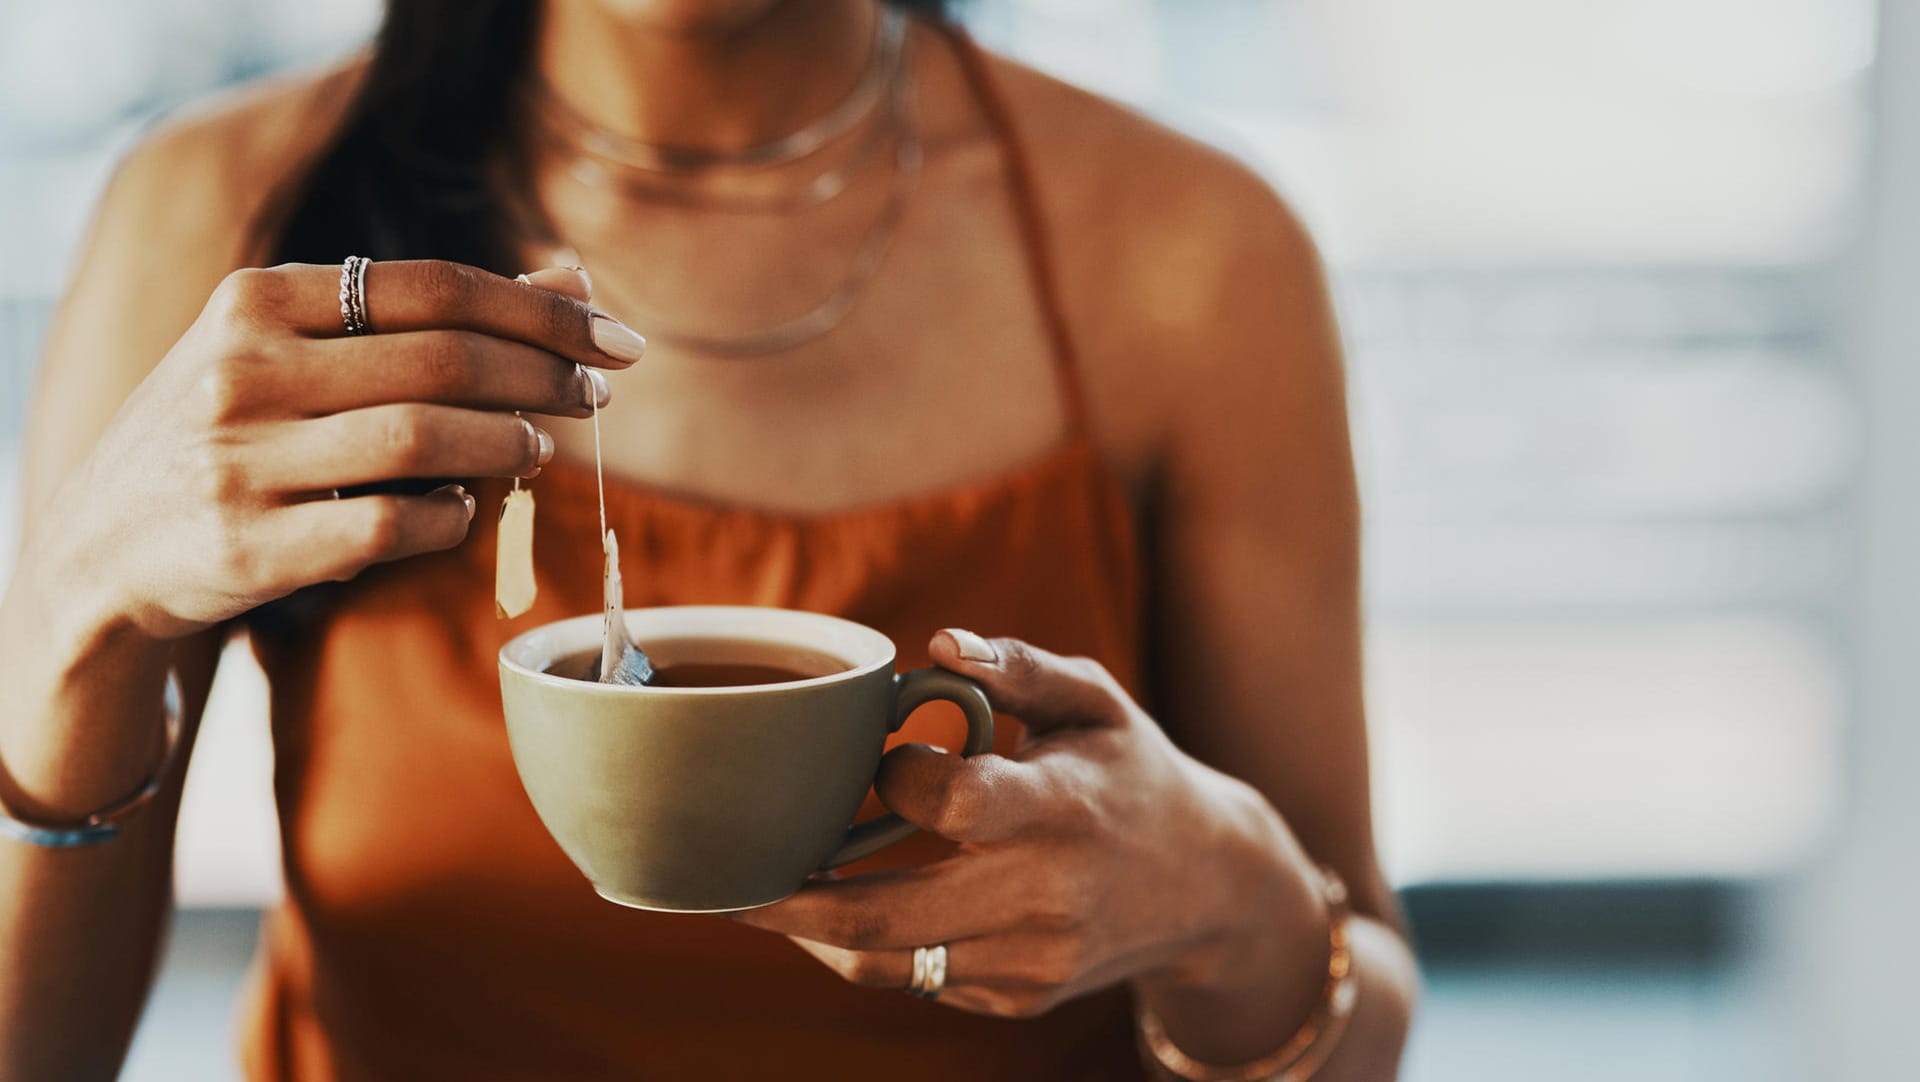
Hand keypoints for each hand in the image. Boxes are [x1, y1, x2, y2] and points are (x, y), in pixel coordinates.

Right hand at [32, 260, 646, 639]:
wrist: (99, 548)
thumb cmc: (232, 431)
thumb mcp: (298, 350)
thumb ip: (426, 315)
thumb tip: (572, 277)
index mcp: (256, 300)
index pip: (435, 287)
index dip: (542, 312)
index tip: (614, 339)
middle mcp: (242, 370)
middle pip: (445, 359)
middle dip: (545, 377)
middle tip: (598, 396)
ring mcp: (241, 461)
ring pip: (426, 440)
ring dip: (509, 444)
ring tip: (538, 449)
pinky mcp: (252, 549)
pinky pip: (395, 527)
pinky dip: (456, 517)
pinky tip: (470, 508)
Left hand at [733, 631, 1326, 1018]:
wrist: (1209, 887)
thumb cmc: (1133, 772)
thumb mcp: (1096, 700)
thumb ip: (1018, 666)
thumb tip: (938, 647)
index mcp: (1062, 809)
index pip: (947, 803)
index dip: (897, 777)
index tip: (888, 757)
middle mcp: (1047, 897)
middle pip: (888, 914)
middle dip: (790, 902)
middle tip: (728, 879)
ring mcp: (1032, 961)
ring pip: (889, 963)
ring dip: (813, 935)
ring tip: (764, 896)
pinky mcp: (1019, 998)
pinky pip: (919, 981)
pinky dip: (873, 947)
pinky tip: (848, 909)